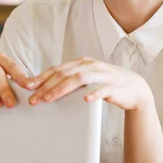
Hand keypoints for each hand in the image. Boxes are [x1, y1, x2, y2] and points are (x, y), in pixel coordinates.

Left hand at [25, 56, 152, 111]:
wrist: (134, 88)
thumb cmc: (106, 84)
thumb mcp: (87, 79)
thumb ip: (70, 80)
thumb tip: (45, 89)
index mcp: (82, 63)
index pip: (58, 69)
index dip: (42, 77)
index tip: (28, 87)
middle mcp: (91, 65)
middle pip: (64, 74)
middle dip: (47, 86)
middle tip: (34, 98)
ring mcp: (103, 74)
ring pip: (79, 79)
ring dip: (62, 88)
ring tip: (49, 98)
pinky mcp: (114, 85)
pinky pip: (103, 89)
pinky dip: (94, 93)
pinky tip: (85, 99)